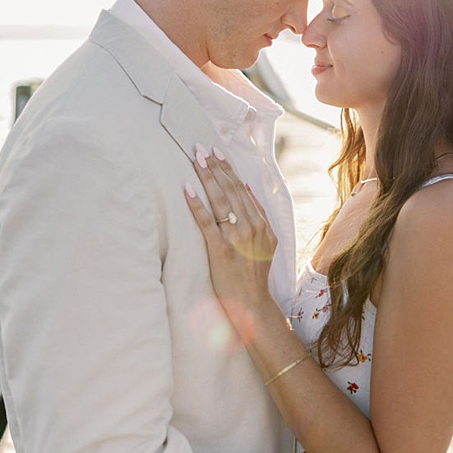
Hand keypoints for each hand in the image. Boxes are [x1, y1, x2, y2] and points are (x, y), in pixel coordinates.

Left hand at [180, 146, 278, 334]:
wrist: (252, 305)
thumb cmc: (253, 275)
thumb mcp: (265, 244)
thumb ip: (257, 217)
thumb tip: (245, 188)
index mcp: (263, 225)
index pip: (242, 190)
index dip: (228, 169)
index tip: (217, 152)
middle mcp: (253, 228)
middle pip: (231, 190)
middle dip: (215, 166)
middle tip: (200, 147)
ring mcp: (238, 239)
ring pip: (221, 200)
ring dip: (207, 176)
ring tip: (195, 158)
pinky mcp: (221, 250)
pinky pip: (207, 222)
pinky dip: (196, 203)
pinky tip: (186, 188)